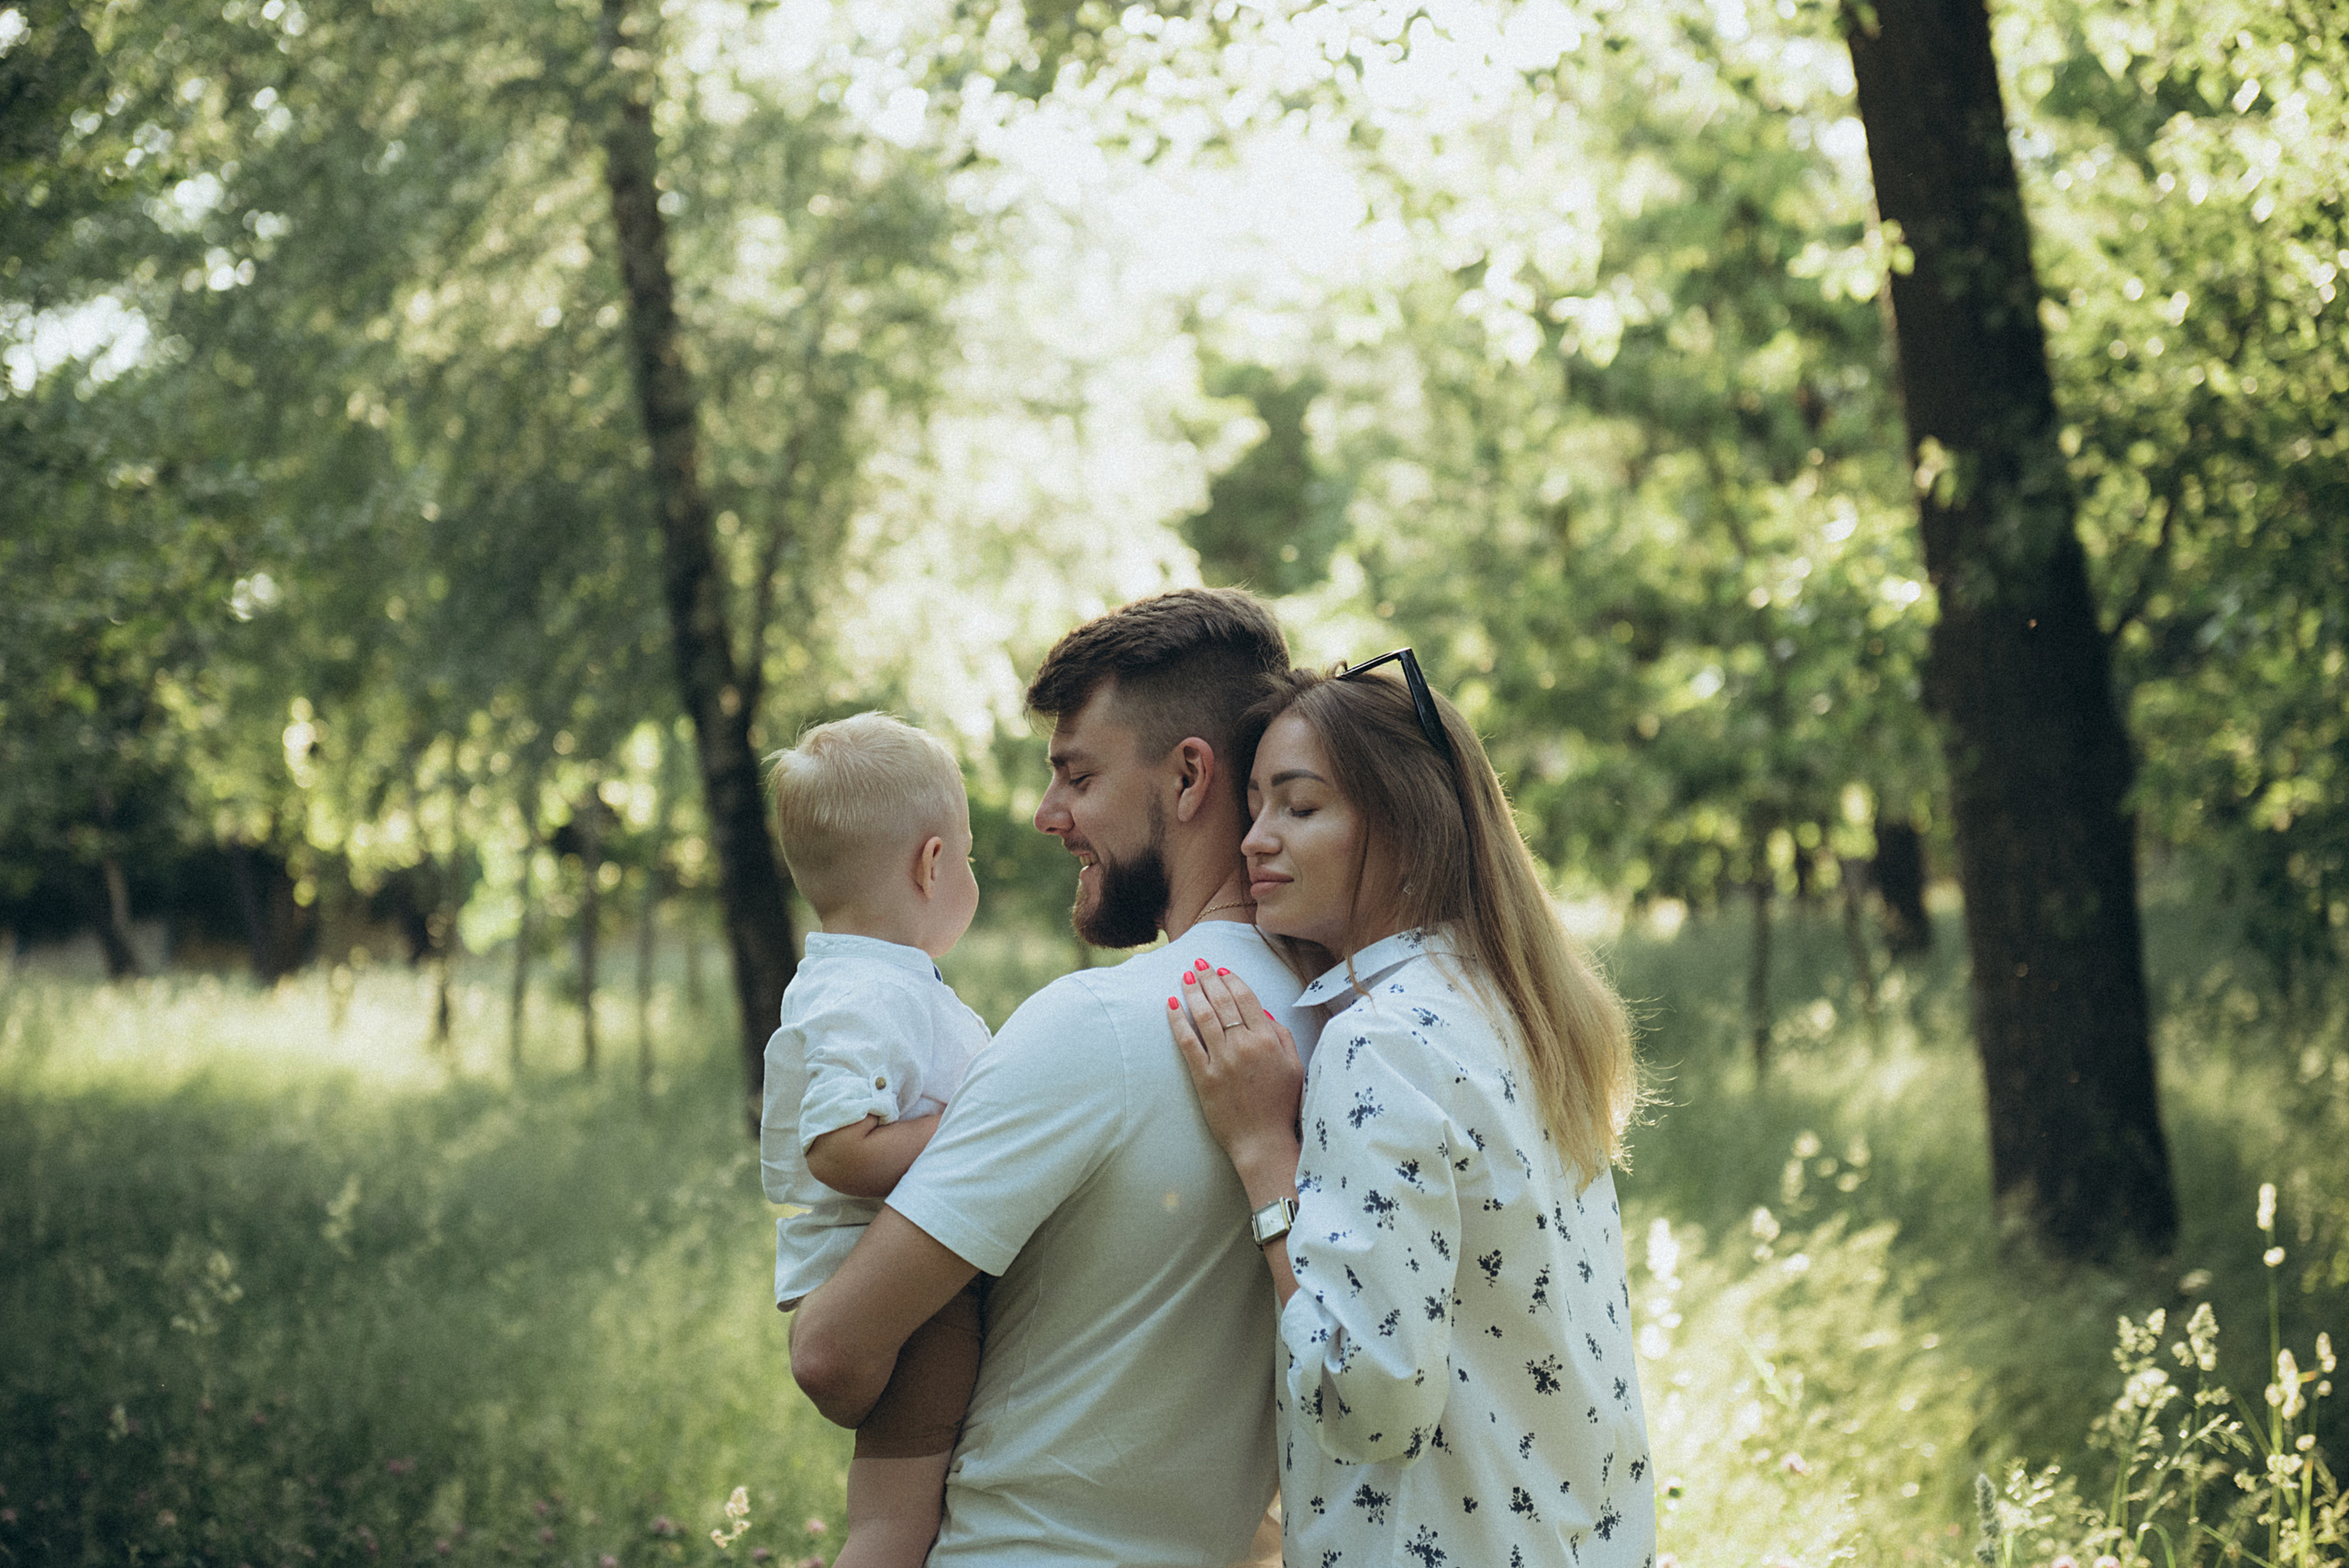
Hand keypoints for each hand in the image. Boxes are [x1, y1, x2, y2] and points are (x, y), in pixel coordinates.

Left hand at [1168, 960, 1303, 1191]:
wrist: (1263, 1141)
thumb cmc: (1282, 1104)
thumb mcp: (1294, 1066)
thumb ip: (1282, 1035)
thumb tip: (1262, 1011)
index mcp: (1268, 1040)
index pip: (1246, 998)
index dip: (1231, 979)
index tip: (1221, 969)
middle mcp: (1244, 1046)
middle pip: (1222, 1002)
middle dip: (1208, 978)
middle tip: (1198, 963)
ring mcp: (1222, 1061)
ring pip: (1203, 1016)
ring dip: (1192, 992)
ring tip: (1184, 977)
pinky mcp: (1203, 1077)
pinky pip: (1187, 1042)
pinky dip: (1178, 1021)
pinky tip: (1171, 1005)